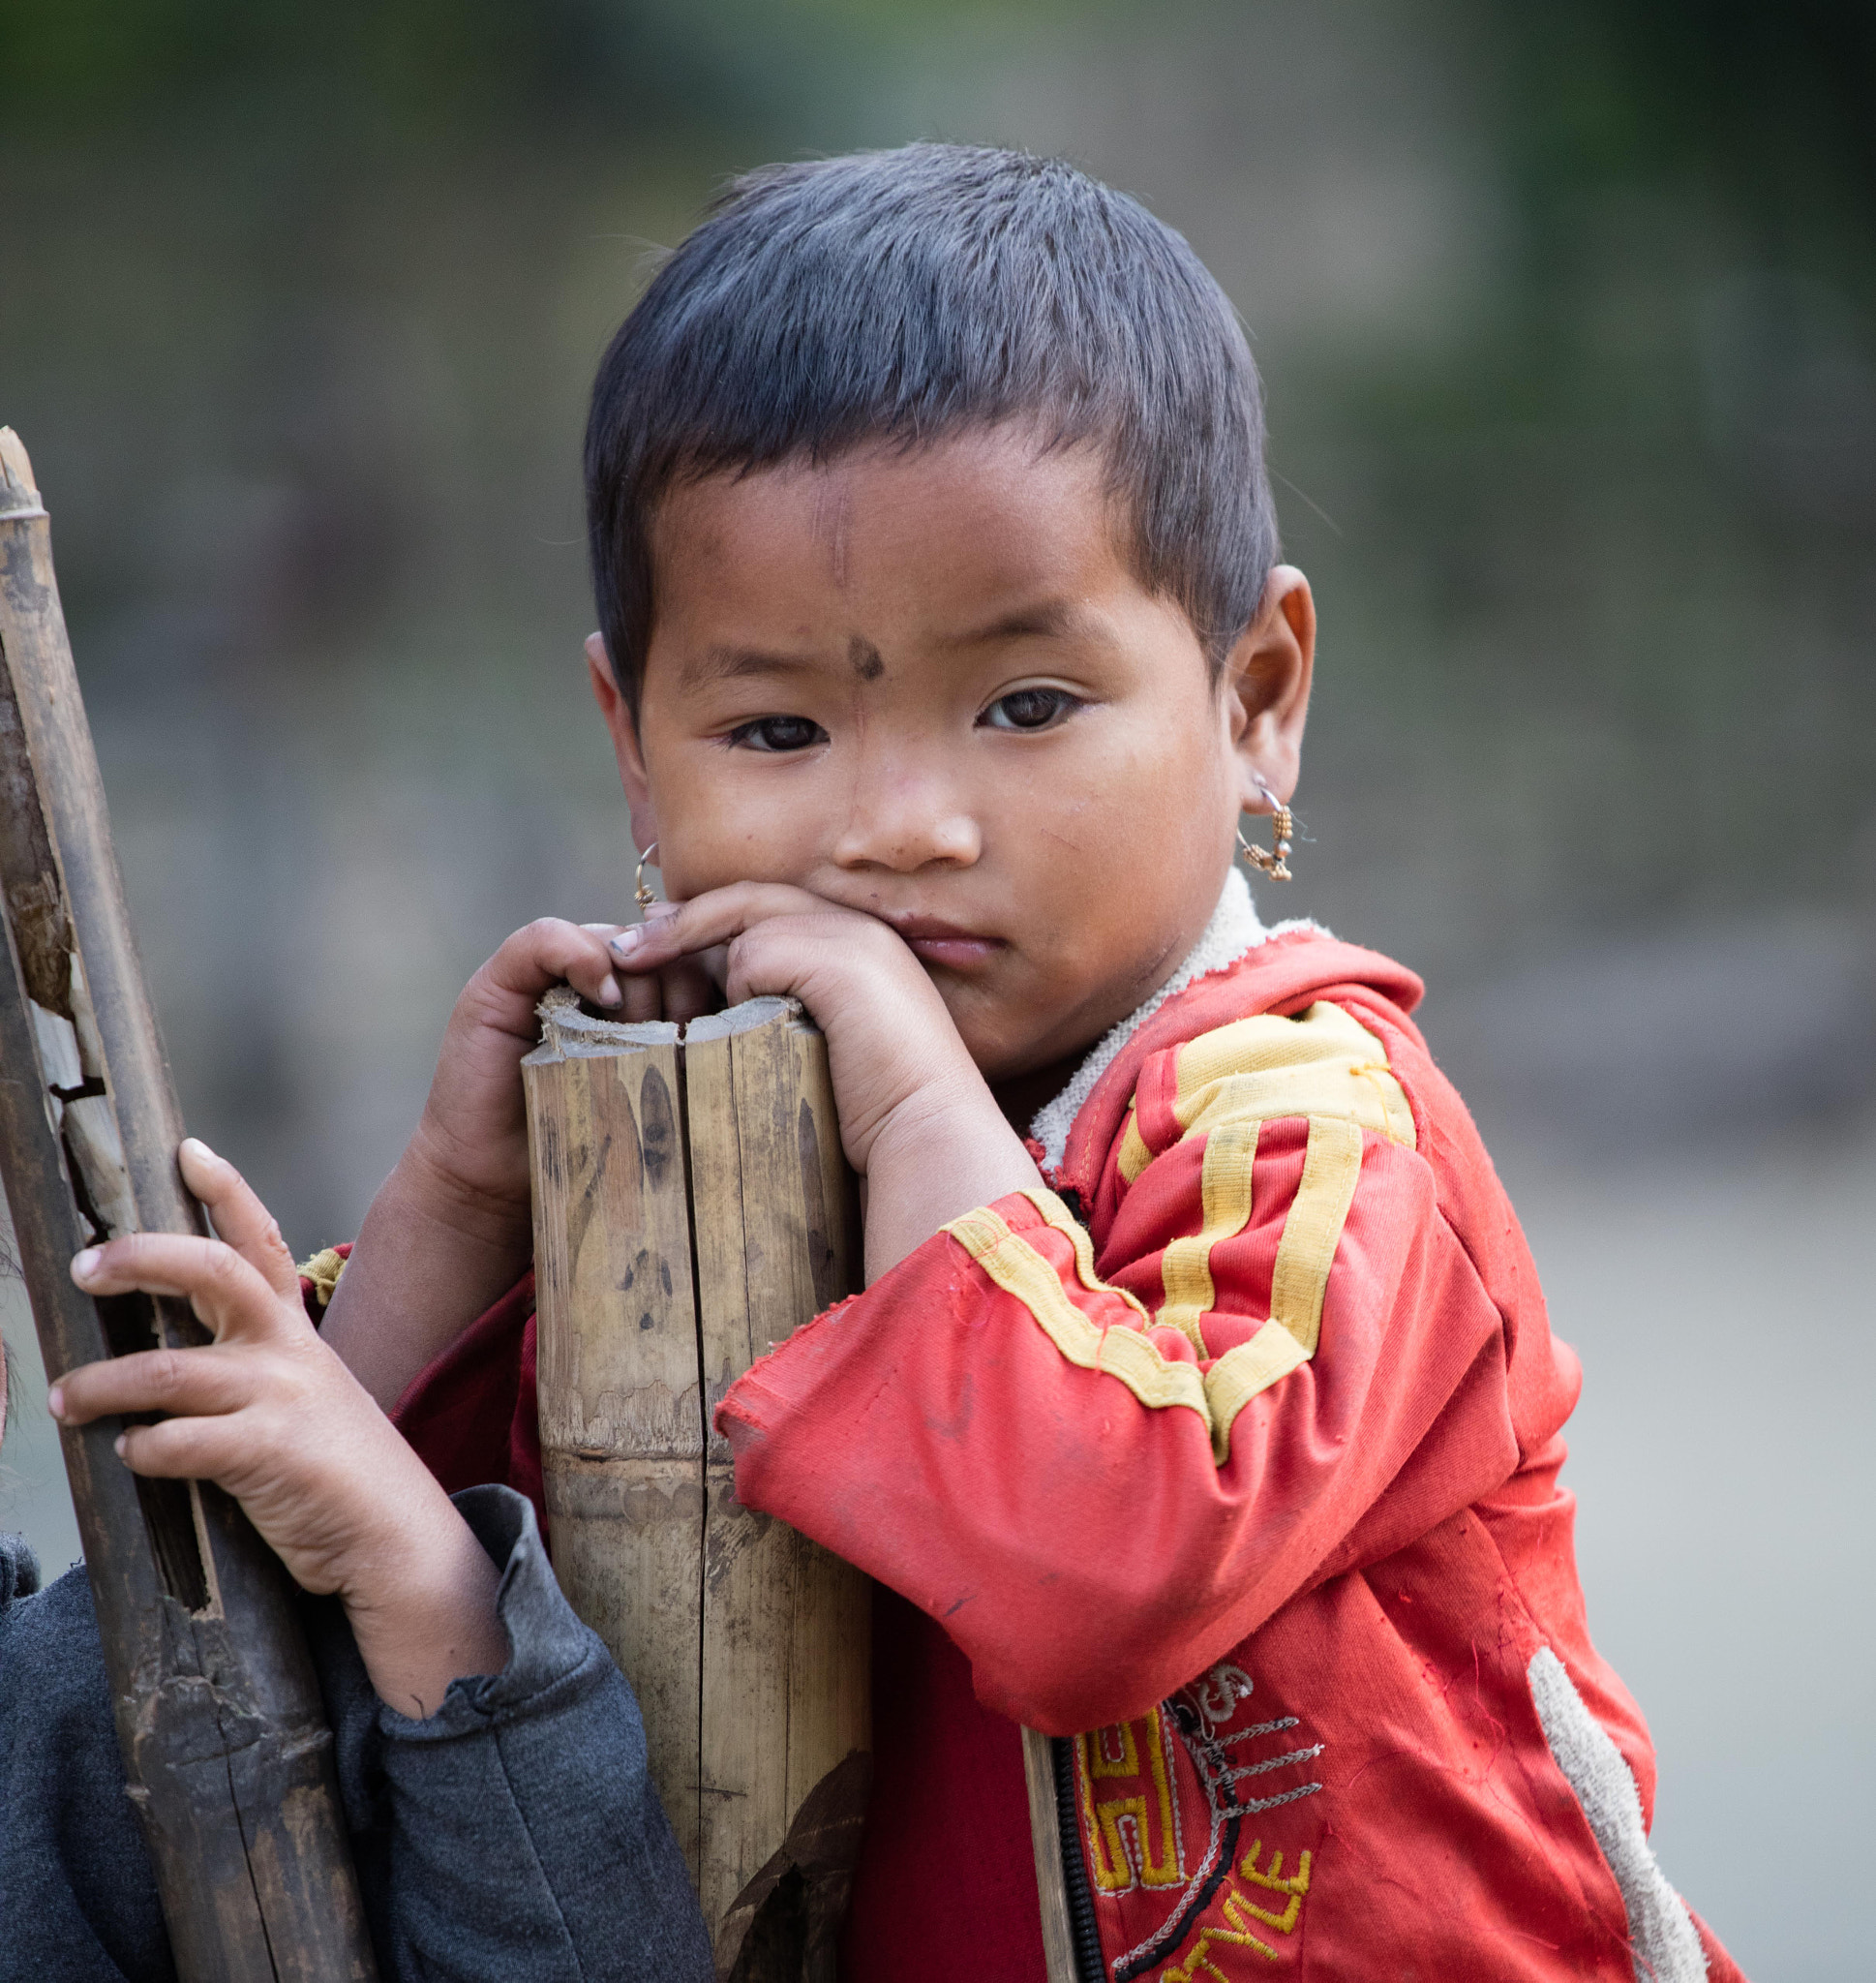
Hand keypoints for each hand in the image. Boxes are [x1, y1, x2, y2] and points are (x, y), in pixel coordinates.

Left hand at [50, 1140, 505, 1716]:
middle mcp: (288, 1352)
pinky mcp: (268, 1455)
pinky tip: (132, 1455)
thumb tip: (166, 1361)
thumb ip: (254, 1369)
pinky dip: (142, 1448)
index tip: (188, 1149)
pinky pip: (179, 1443)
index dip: (226, 1190)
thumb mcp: (308, 1398)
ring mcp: (280, 1399)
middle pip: (213, 1271)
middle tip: (85, 1267)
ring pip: (167, 1370)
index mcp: (295, 1333)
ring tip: (65, 1398)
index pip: (261, 1240)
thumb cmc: (338, 1470)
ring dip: (100, 1384)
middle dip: (141, 1258)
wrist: (397, 1537)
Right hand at [324, 913, 715, 1406]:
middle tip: (688, 1042)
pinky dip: (580, 956)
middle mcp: (608, 975)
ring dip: (641, 984)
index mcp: (652, 999)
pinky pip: (549, 938)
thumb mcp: (675, 1112)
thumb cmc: (595, 1154)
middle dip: (688, 990)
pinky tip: (601, 998)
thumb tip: (804, 1051)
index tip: (740, 1028)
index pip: (704, 961)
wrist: (501, 1186)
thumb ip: (722, 1073)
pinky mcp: (506, 978)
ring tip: (642, 1039)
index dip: (725, 984)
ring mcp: (557, 971)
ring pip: (623, 943)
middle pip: (669, 949)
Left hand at [608, 884, 1042, 1274]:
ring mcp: (849, 938)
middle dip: (683, 920)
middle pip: (752, 899)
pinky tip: (715, 1022)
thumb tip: (728, 998)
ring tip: (636, 968)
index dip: (714, 920)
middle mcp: (861, 930)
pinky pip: (752, 955)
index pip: (776, 909)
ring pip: (746, 924)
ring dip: (694, 952)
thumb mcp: (833, 1050)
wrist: (928, 1136)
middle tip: (629, 947)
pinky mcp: (832, 958)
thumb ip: (791, 1013)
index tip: (664, 938)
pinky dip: (731, 987)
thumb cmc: (884, 1118)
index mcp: (866, 948)